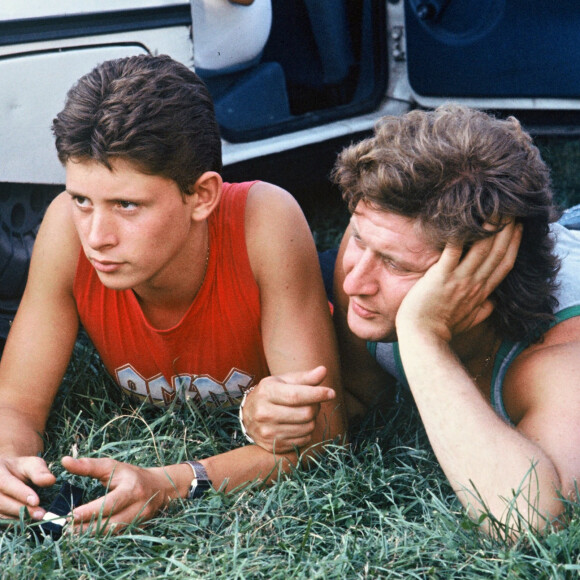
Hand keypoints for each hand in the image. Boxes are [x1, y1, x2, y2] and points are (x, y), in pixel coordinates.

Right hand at [0, 456, 55, 520]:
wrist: (9, 476)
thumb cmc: (21, 469)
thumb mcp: (31, 465)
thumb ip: (39, 472)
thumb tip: (50, 480)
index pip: (5, 483)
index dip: (20, 493)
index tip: (36, 501)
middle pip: (1, 502)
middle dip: (21, 509)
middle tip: (40, 514)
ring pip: (0, 513)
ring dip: (18, 518)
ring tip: (36, 519)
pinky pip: (1, 521)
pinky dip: (13, 523)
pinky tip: (27, 522)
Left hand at [61, 456, 182, 533]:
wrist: (160, 487)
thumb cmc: (131, 475)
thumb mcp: (112, 466)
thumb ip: (88, 466)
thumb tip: (64, 461)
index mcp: (131, 489)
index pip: (109, 503)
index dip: (90, 511)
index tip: (71, 516)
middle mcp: (138, 506)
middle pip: (111, 523)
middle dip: (87, 528)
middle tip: (66, 529)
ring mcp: (140, 521)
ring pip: (113, 533)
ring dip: (92, 535)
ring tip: (73, 533)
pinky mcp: (138, 529)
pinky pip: (117, 536)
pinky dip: (101, 537)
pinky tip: (87, 535)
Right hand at [242, 366, 335, 452]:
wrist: (248, 416)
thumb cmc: (270, 394)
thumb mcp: (283, 381)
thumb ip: (304, 377)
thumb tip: (323, 370)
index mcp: (267, 392)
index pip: (296, 395)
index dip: (317, 394)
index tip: (331, 393)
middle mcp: (264, 413)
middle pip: (305, 413)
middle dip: (316, 406)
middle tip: (313, 402)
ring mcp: (268, 432)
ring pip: (307, 428)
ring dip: (312, 420)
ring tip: (304, 413)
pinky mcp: (274, 446)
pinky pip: (303, 440)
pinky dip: (307, 432)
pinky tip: (298, 425)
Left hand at [396, 221, 522, 341]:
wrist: (423, 337)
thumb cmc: (442, 330)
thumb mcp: (468, 322)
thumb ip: (482, 311)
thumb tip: (492, 304)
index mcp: (482, 293)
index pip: (504, 265)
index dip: (513, 245)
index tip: (517, 228)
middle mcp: (474, 284)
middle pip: (497, 252)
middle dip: (506, 230)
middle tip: (510, 210)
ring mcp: (458, 279)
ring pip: (481, 249)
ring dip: (490, 228)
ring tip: (494, 209)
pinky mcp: (440, 277)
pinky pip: (452, 252)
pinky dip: (459, 237)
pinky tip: (464, 221)